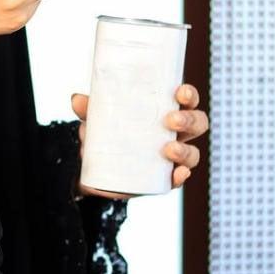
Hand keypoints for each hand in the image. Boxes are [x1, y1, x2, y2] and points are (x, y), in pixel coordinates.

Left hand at [72, 83, 209, 199]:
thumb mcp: (99, 121)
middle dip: (189, 120)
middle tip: (170, 120)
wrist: (99, 172)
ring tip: (168, 149)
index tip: (179, 92)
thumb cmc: (109, 135)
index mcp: (166, 112)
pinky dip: (181, 177)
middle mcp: (176, 134)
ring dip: (185, 150)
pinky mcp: (165, 180)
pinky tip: (178, 174)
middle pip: (198, 124)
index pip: (187, 100)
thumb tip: (77, 99)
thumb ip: (90, 110)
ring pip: (193, 153)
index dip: (189, 95)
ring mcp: (173, 158)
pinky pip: (179, 179)